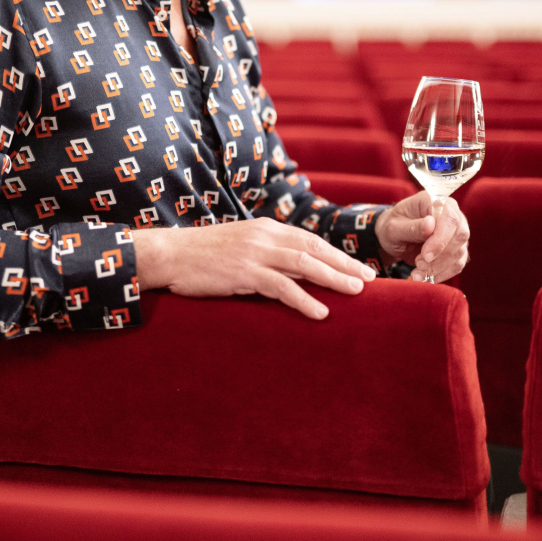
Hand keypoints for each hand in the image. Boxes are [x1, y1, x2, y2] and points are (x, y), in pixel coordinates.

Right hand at [132, 217, 376, 320]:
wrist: (169, 254)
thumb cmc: (202, 255)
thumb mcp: (239, 246)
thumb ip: (265, 253)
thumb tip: (292, 271)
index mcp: (265, 228)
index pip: (309, 239)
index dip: (336, 254)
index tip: (358, 267)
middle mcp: (264, 236)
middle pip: (314, 248)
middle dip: (345, 264)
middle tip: (371, 279)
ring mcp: (254, 253)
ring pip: (304, 264)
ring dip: (334, 278)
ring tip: (357, 292)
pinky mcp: (244, 272)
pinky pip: (281, 287)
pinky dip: (304, 299)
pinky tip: (321, 312)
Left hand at [374, 192, 468, 282]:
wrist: (394, 238)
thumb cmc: (393, 227)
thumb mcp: (394, 227)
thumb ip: (412, 227)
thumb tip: (431, 224)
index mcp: (436, 200)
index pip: (450, 218)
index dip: (440, 239)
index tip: (425, 255)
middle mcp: (452, 213)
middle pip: (460, 235)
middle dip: (440, 255)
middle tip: (418, 264)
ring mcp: (457, 232)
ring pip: (459, 252)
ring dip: (438, 267)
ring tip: (416, 274)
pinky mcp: (457, 249)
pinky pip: (456, 264)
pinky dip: (441, 274)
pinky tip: (424, 277)